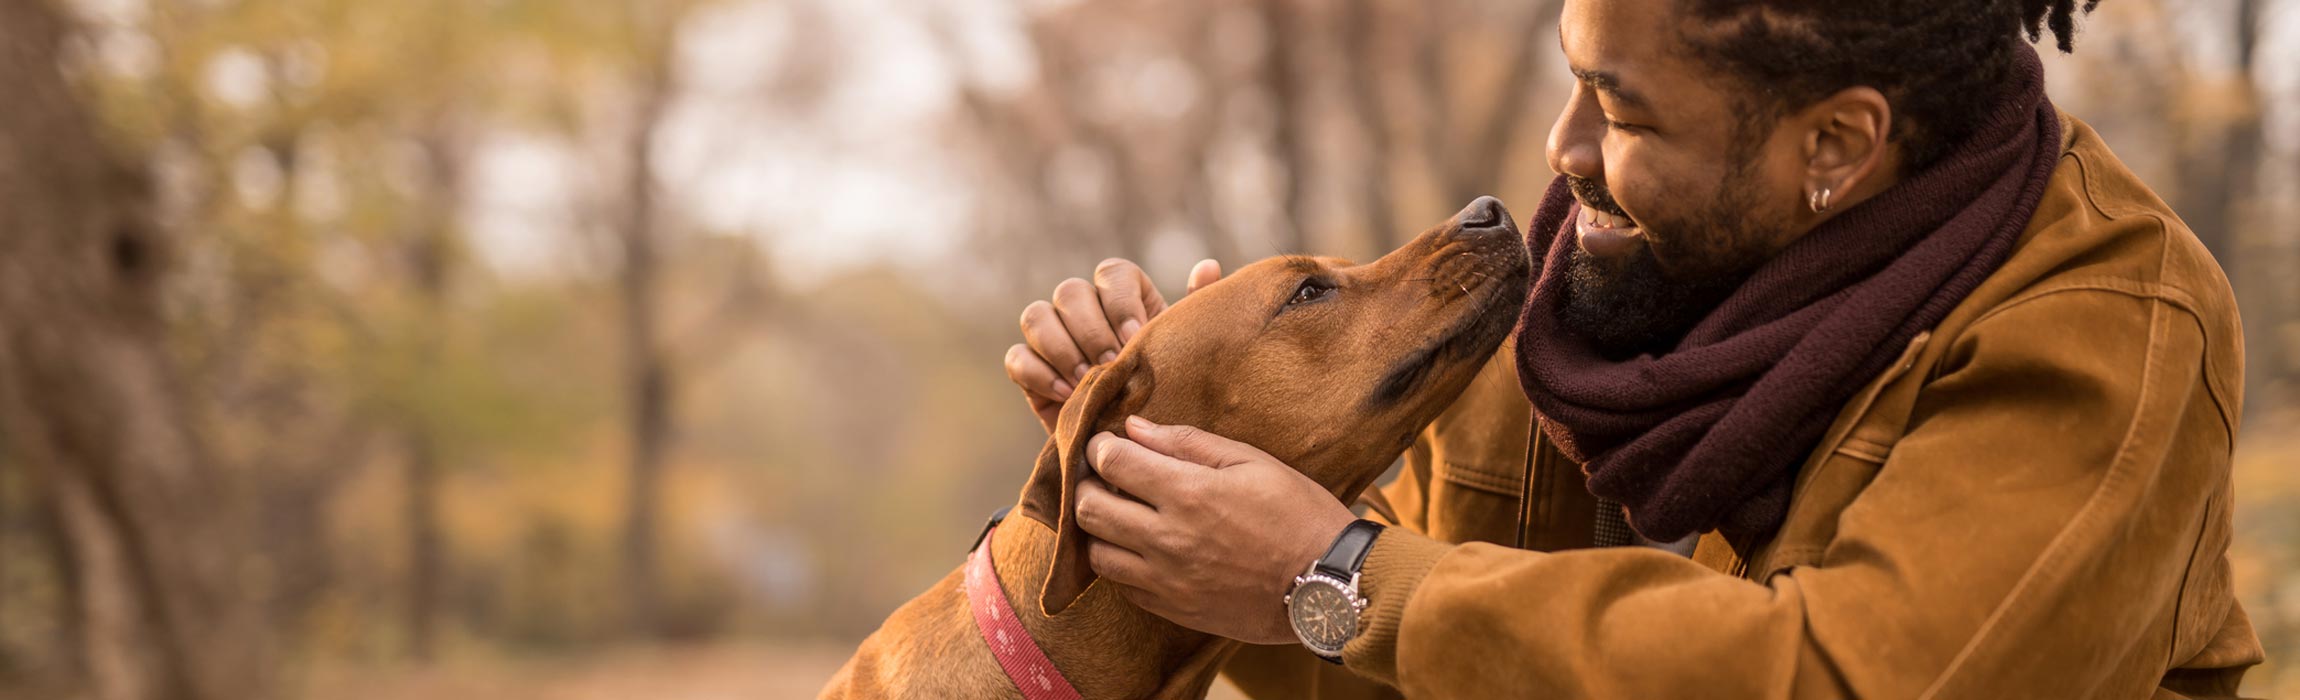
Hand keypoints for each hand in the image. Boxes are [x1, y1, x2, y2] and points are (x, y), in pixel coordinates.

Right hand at [1007, 258, 1221, 432]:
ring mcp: (1051, 338)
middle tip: (1110, 365)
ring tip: (1084, 381)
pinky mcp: (1029, 370)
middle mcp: (1083, 309)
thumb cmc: (1169, 390)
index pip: (1112, 273)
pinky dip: (1037, 373)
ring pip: (1036, 316)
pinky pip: (1017, 357)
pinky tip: (1065, 395)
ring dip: (1060, 347)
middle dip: (1091, 330)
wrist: (1140, 444)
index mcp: (1124, 296)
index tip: (1136, 338)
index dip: (1120, 302)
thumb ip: (1196, 310)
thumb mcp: (1187, 353)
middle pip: (1070, 292)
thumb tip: (1209, 267)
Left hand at [1075, 416, 1356, 644]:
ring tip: (1121, 514)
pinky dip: (1122, 565)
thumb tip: (1134, 427)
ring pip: (1097, 553)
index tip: (1108, 443)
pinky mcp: (1175, 609)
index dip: (1100, 446)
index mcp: (1188, 493)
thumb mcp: (1252, 462)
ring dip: (1099, 529)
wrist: (1329, 585)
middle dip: (1087, 484)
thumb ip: (1187, 442)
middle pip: (1088, 509)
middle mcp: (1168, 539)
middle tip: (1104, 476)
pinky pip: (1124, 587)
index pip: (1111, 462)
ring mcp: (1168, 580)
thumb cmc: (1299, 514)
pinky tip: (1143, 549)